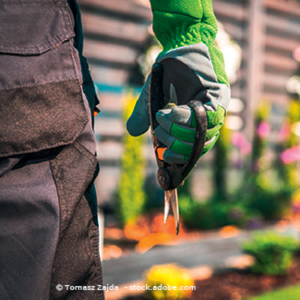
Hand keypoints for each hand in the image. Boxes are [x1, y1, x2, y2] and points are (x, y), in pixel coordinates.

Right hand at [126, 44, 229, 163]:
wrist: (179, 44)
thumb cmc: (168, 71)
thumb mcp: (151, 97)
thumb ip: (143, 115)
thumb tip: (132, 132)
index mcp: (195, 123)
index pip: (192, 150)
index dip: (180, 158)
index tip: (164, 156)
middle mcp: (209, 119)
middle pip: (197, 147)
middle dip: (174, 144)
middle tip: (159, 131)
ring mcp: (216, 108)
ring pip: (201, 135)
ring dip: (177, 131)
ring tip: (162, 118)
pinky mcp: (220, 96)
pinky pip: (206, 117)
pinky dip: (184, 118)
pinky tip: (170, 112)